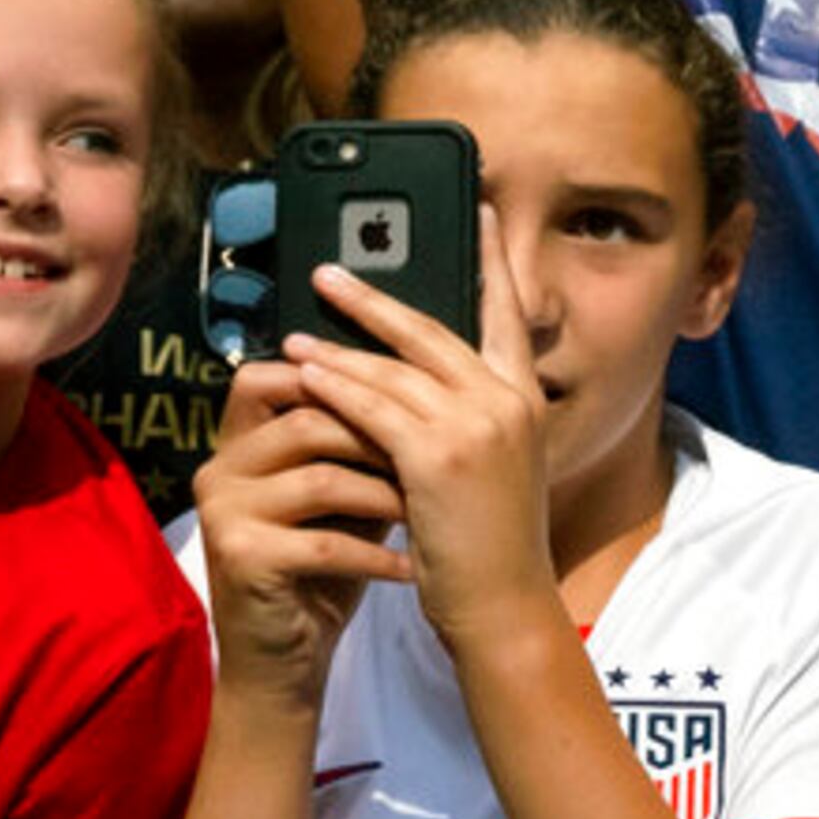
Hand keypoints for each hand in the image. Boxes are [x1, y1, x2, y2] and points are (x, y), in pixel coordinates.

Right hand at [190, 363, 418, 712]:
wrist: (284, 660)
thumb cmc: (325, 569)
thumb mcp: (346, 497)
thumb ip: (365, 444)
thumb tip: (432, 386)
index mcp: (239, 443)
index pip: (270, 378)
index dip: (336, 374)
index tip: (409, 391)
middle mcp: (220, 468)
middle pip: (307, 418)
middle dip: (381, 435)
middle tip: (440, 451)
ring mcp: (224, 512)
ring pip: (320, 478)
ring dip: (385, 494)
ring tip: (429, 510)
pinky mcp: (239, 558)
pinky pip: (322, 542)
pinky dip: (375, 554)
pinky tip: (411, 567)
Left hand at [282, 208, 559, 653]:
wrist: (504, 607)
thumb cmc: (491, 548)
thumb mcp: (496, 471)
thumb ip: (470, 420)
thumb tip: (416, 385)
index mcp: (525, 400)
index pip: (506, 313)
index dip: (491, 261)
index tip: (480, 211)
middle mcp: (507, 401)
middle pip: (431, 329)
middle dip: (373, 300)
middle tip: (326, 273)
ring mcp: (476, 426)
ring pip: (392, 370)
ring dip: (336, 350)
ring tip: (293, 337)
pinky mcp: (437, 456)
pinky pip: (371, 409)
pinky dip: (333, 390)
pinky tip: (302, 379)